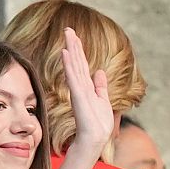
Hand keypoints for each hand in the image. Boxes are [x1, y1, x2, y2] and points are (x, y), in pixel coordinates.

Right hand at [61, 27, 114, 156]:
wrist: (95, 139)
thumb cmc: (97, 125)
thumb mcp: (103, 101)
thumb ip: (100, 86)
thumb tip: (100, 71)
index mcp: (87, 87)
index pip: (82, 65)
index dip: (79, 50)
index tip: (74, 36)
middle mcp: (81, 87)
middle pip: (77, 62)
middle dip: (73, 45)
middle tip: (68, 29)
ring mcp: (78, 91)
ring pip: (74, 66)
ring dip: (71, 50)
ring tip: (67, 35)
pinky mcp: (78, 96)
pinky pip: (73, 77)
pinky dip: (69, 65)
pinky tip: (66, 53)